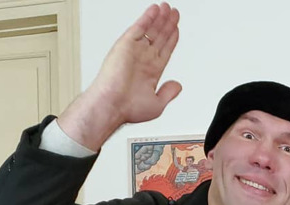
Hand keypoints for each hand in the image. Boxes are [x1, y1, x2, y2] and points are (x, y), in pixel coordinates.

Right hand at [59, 3, 181, 149]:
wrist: (112, 105)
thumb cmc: (128, 109)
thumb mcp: (157, 104)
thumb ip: (169, 93)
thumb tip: (177, 86)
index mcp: (151, 71)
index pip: (164, 50)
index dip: (172, 38)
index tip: (176, 28)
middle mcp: (143, 59)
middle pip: (159, 37)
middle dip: (167, 24)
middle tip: (174, 12)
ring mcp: (135, 51)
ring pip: (151, 30)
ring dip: (160, 18)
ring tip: (168, 8)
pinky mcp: (126, 45)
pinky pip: (139, 27)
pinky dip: (147, 17)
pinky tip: (155, 10)